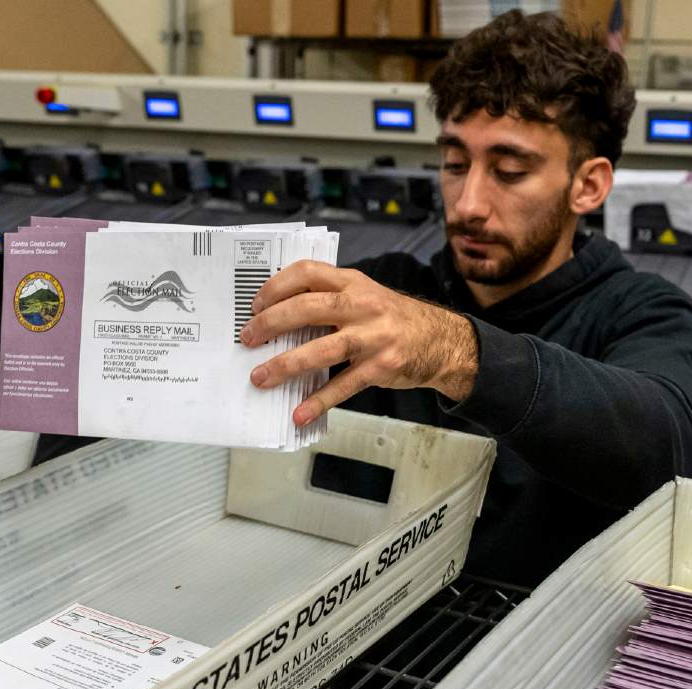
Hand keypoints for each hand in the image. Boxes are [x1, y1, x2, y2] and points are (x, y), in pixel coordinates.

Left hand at [240, 261, 478, 426]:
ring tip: (261, 377)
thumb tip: (280, 318)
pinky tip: (300, 413)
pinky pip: (344, 386)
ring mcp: (373, 337)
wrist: (443, 342)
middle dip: (271, 324)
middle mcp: (363, 306)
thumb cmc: (395, 320)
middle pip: (307, 308)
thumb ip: (331, 299)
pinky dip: (319, 401)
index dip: (275, 287)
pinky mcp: (381, 368)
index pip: (307, 272)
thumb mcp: (366, 297)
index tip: (254, 305)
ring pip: (321, 349)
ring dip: (286, 365)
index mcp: (353, 282)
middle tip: (248, 339)